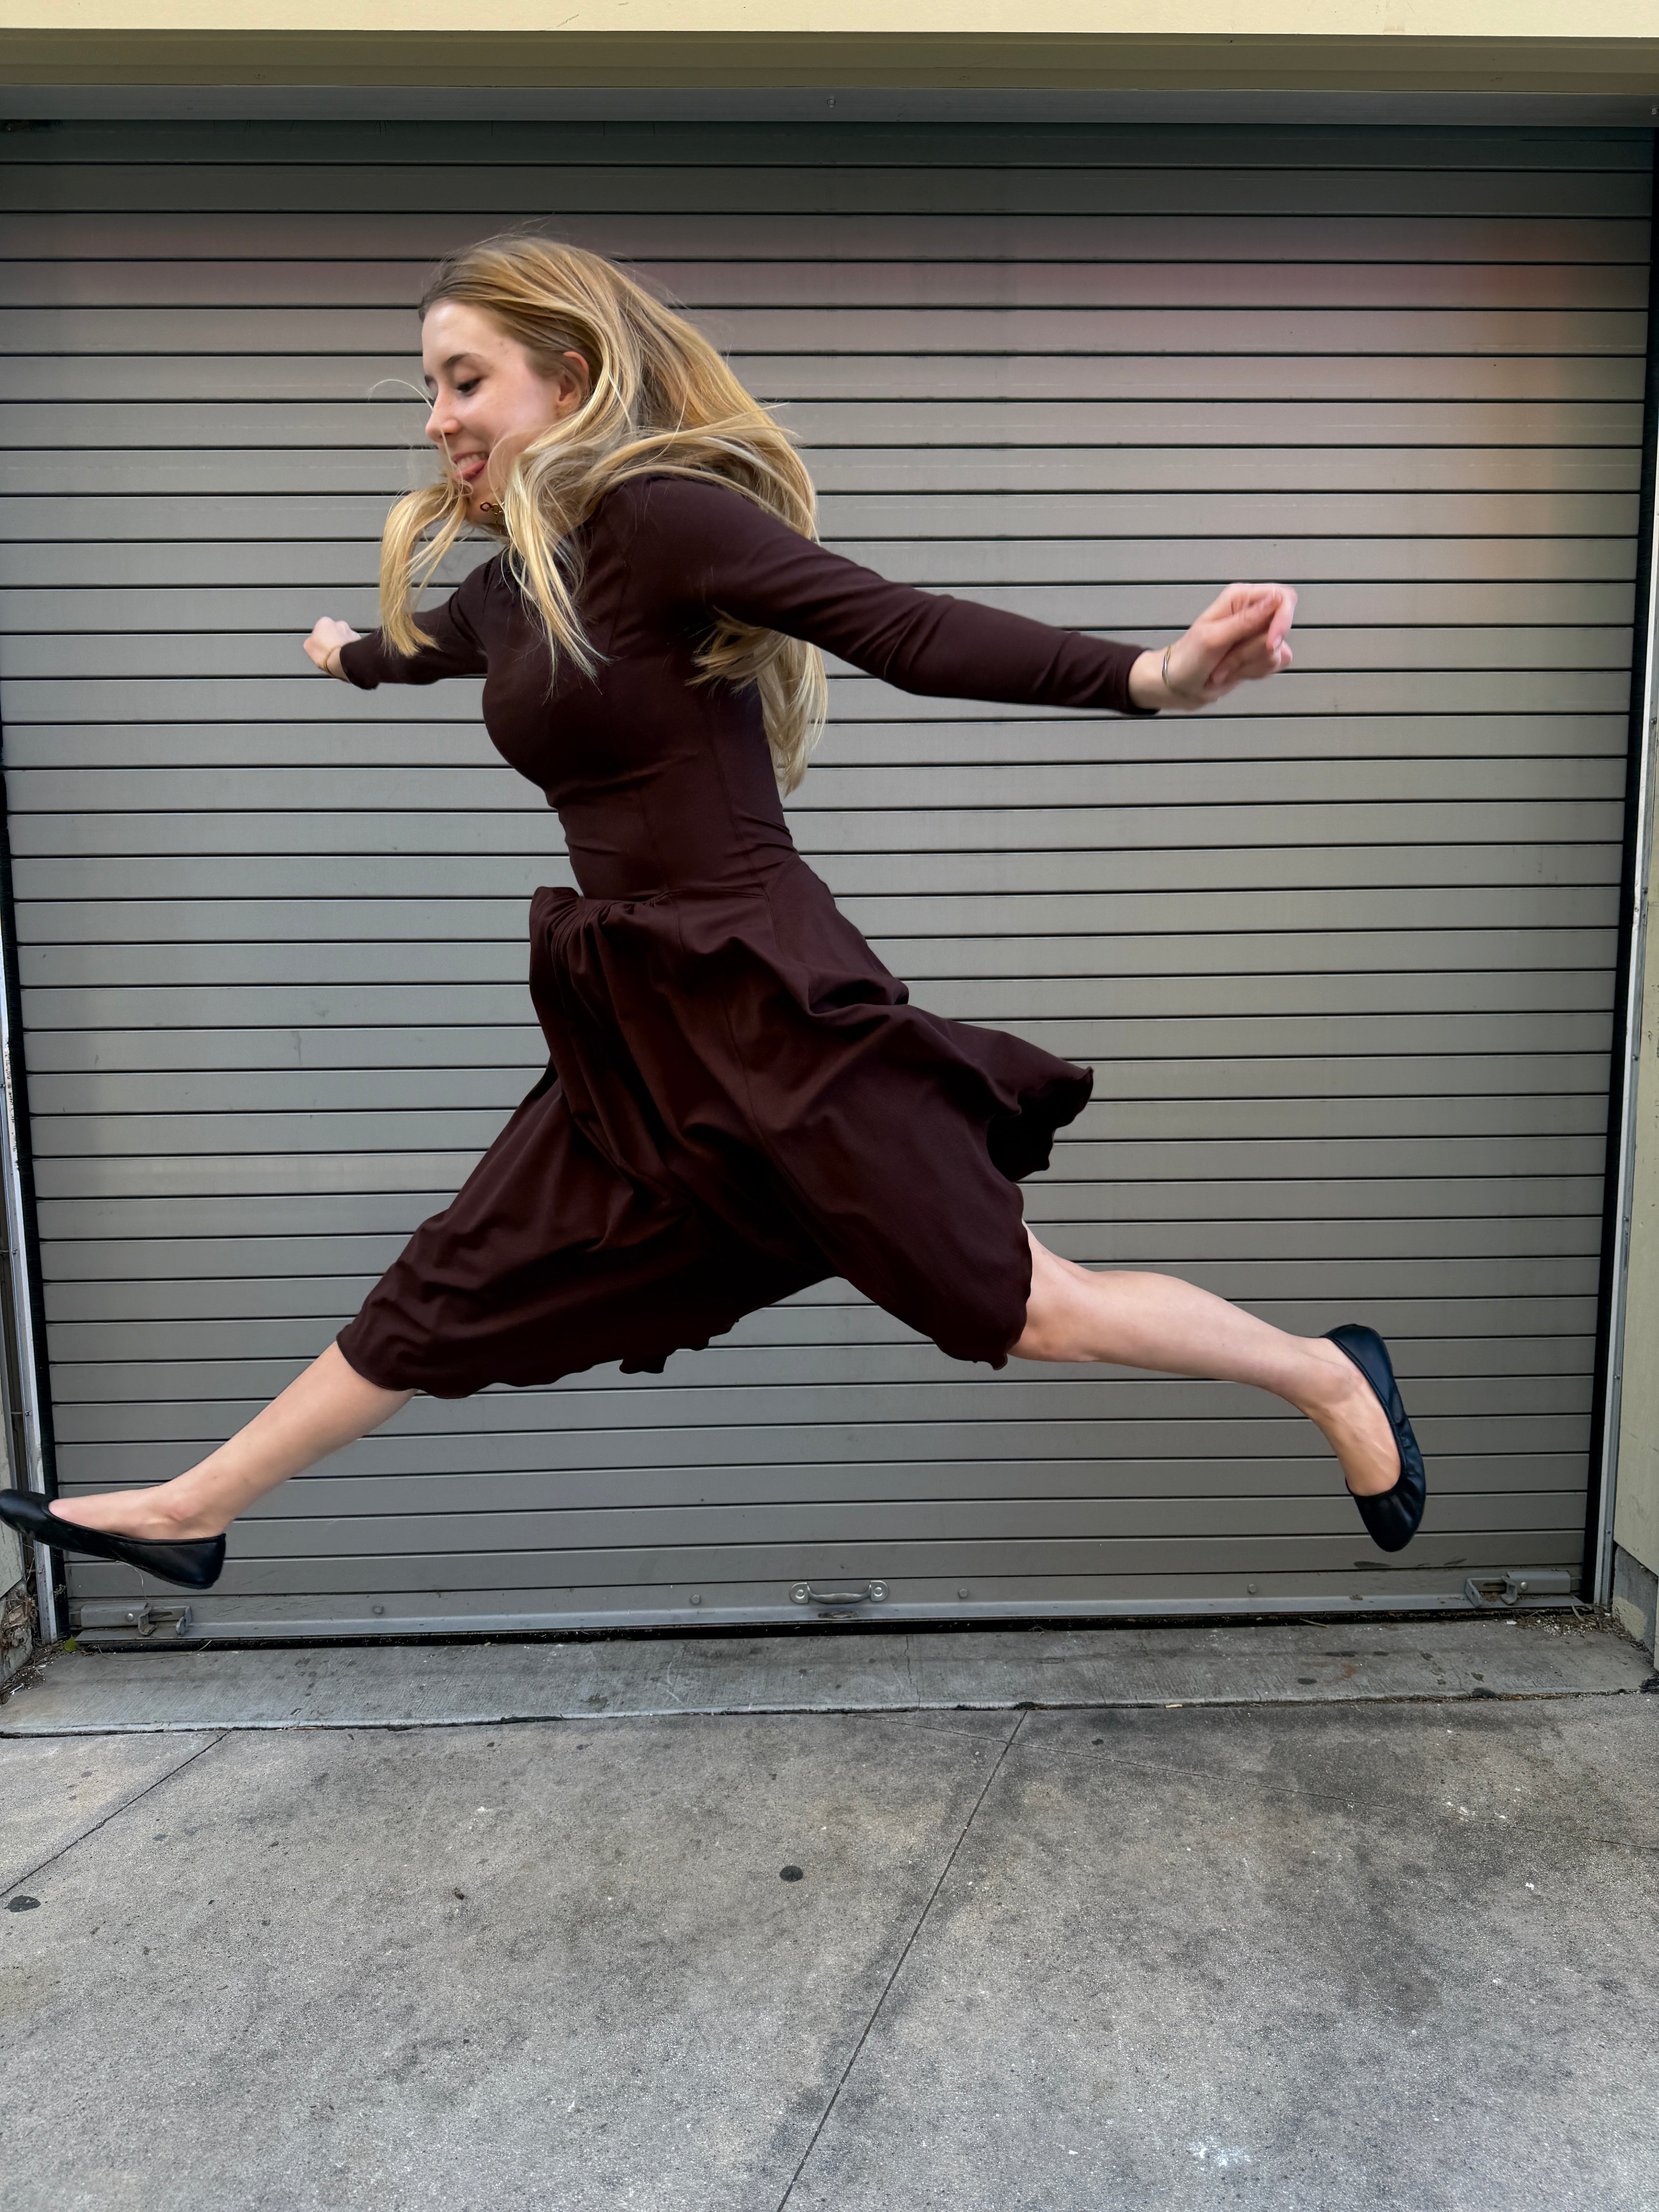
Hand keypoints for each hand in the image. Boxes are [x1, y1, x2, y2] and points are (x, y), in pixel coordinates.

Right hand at [304, 617, 361, 678]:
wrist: (342, 661)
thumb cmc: (324, 653)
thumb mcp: (308, 646)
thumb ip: (312, 639)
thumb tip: (314, 640)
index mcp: (325, 622)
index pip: (321, 628)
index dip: (321, 639)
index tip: (321, 648)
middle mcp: (340, 623)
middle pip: (335, 632)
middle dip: (334, 640)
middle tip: (331, 652)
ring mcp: (351, 631)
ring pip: (346, 637)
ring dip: (343, 644)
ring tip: (340, 656)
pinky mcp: (360, 641)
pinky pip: (355, 644)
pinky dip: (352, 649)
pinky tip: (349, 657)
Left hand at [1128, 584, 1296, 711]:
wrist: (1179, 686)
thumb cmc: (1188, 659)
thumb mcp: (1213, 638)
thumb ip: (1246, 620)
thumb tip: (1276, 599)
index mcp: (1241, 598)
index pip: (1283, 597)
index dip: (1283, 620)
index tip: (1271, 643)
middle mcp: (1253, 613)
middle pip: (1281, 629)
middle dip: (1255, 650)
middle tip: (1227, 657)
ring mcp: (1257, 635)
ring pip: (1278, 650)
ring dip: (1249, 664)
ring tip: (1223, 666)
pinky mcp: (1260, 655)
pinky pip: (1275, 664)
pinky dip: (1254, 672)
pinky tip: (1234, 672)